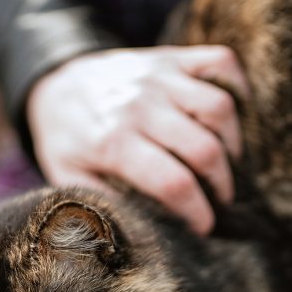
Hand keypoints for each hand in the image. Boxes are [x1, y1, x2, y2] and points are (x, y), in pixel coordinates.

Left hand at [27, 45, 248, 234]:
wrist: (53, 82)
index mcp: (113, 141)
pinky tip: (227, 120)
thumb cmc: (66, 139)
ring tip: (224, 164)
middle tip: (218, 201)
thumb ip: (102, 204)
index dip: (197, 212)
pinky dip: (238, 88)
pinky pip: (222, 63)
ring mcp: (159, 76)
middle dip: (221, 186)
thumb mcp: (68, 179)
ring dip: (232, 142)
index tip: (203, 228)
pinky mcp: (173, 57)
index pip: (173, 182)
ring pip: (219, 108)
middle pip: (205, 149)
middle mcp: (140, 105)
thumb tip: (139, 234)